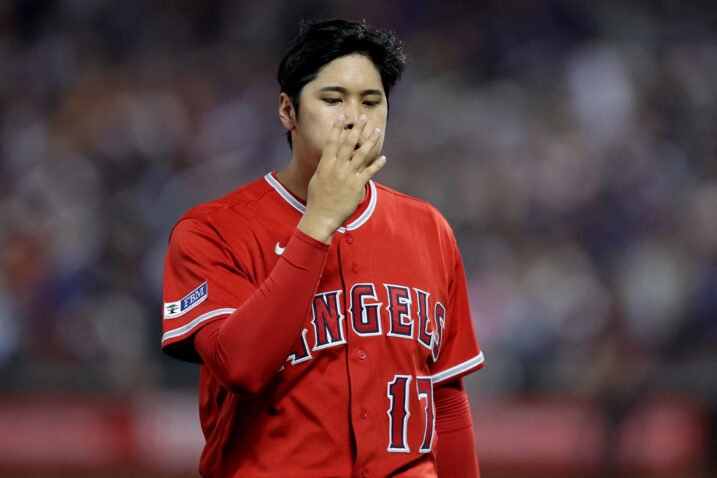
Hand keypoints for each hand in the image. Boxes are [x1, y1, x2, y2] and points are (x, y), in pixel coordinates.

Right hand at [298, 114, 385, 242]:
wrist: (321, 217)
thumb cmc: (317, 200)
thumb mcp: (317, 179)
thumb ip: (324, 167)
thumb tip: (328, 158)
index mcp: (325, 165)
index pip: (331, 142)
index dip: (337, 128)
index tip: (343, 117)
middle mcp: (336, 168)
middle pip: (348, 143)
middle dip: (356, 128)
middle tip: (363, 117)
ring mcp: (347, 176)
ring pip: (361, 154)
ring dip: (370, 141)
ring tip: (377, 132)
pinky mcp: (356, 186)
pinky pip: (369, 172)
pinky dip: (377, 164)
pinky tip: (384, 158)